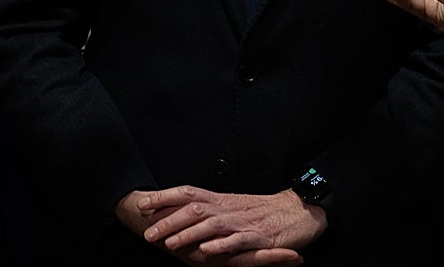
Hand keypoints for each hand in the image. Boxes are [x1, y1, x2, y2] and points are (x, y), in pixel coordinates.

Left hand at [134, 186, 310, 264]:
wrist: (300, 211)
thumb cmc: (266, 212)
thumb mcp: (235, 207)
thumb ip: (212, 211)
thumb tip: (184, 214)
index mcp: (222, 199)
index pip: (189, 192)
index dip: (165, 197)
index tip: (143, 203)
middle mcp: (229, 207)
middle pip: (195, 209)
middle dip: (169, 221)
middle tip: (148, 233)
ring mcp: (244, 222)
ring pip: (212, 224)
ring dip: (189, 234)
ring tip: (170, 244)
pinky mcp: (259, 236)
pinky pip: (237, 241)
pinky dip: (221, 245)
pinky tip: (207, 251)